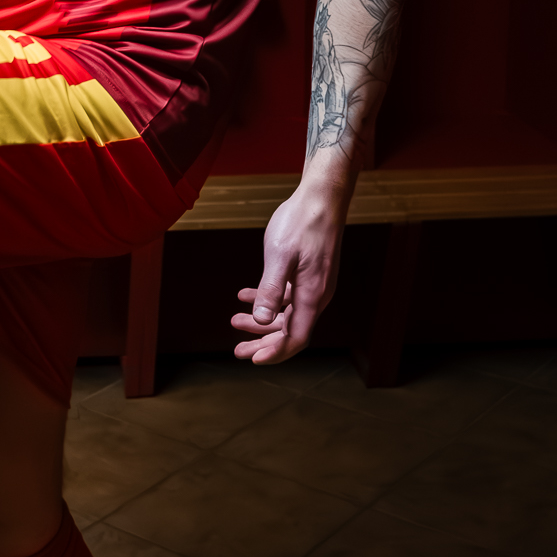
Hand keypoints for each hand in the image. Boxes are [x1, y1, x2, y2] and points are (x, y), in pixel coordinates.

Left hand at [231, 175, 348, 363]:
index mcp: (312, 295)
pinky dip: (267, 299)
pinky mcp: (309, 273)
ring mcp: (314, 284)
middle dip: (263, 342)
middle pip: (291, 331)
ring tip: (234, 320)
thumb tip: (262, 320)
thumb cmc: (301, 222)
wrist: (322, 197)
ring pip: (287, 314)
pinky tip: (245, 294)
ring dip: (261, 321)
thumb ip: (270, 289)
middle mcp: (317, 295)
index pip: (297, 338)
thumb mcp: (279, 255)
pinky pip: (288, 296)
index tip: (252, 359)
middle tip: (238, 350)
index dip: (275, 352)